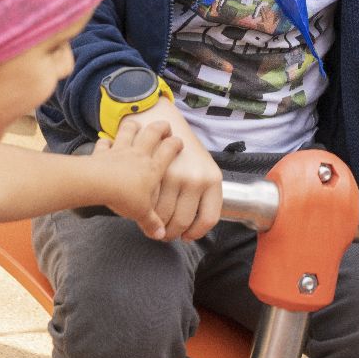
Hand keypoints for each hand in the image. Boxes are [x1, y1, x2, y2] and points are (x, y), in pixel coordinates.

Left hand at [91, 116, 181, 239]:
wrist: (99, 184)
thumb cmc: (125, 196)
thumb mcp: (142, 213)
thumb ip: (152, 223)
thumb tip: (161, 234)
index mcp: (153, 167)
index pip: (169, 150)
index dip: (175, 144)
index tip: (179, 141)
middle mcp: (139, 155)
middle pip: (152, 133)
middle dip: (160, 127)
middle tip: (165, 126)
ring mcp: (120, 150)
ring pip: (130, 131)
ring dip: (134, 126)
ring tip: (136, 124)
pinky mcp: (102, 153)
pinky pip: (105, 143)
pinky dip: (106, 141)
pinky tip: (106, 140)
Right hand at [135, 99, 223, 240]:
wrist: (160, 121)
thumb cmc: (181, 150)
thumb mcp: (201, 168)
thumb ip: (201, 195)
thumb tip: (192, 228)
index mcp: (213, 179)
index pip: (209, 218)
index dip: (196, 233)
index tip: (187, 236)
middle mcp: (197, 178)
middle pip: (183, 222)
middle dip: (172, 234)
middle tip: (166, 234)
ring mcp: (176, 176)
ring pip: (164, 217)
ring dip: (157, 226)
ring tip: (154, 224)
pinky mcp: (156, 175)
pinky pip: (150, 206)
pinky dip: (145, 214)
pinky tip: (145, 211)